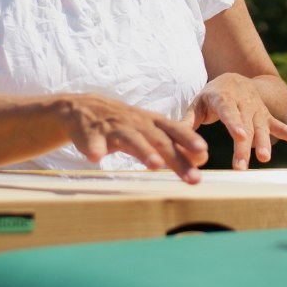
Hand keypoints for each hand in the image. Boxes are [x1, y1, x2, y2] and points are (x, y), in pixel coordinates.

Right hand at [57, 95, 209, 183]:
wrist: (83, 109)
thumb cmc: (124, 124)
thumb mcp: (150, 129)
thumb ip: (174, 143)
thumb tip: (203, 158)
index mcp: (151, 122)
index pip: (174, 130)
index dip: (188, 140)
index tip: (204, 153)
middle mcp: (135, 123)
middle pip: (158, 140)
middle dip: (176, 158)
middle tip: (191, 177)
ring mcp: (113, 128)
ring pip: (130, 139)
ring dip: (143, 151)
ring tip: (155, 165)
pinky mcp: (90, 134)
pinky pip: (92, 142)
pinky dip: (94, 148)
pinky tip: (96, 158)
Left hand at [183, 73, 286, 169]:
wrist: (235, 79)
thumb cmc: (211, 96)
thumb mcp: (197, 104)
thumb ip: (187, 121)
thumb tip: (173, 141)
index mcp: (223, 98)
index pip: (229, 112)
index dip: (234, 123)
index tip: (239, 136)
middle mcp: (243, 103)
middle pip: (245, 126)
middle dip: (244, 146)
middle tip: (242, 166)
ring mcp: (257, 110)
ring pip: (262, 128)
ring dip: (265, 143)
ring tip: (265, 158)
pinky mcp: (266, 116)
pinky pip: (279, 125)